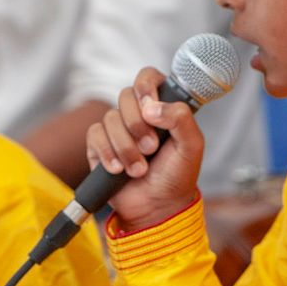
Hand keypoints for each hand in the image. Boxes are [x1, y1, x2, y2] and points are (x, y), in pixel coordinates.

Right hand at [86, 66, 205, 231]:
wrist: (157, 208)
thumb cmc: (176, 176)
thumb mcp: (191, 147)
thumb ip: (181, 119)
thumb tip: (152, 107)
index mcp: (161, 107)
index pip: (148, 77)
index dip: (146, 86)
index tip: (150, 106)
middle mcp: (138, 114)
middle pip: (125, 96)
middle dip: (137, 125)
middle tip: (151, 148)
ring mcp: (117, 129)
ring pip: (110, 118)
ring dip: (125, 147)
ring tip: (139, 168)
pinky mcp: (99, 146)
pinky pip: (94, 135)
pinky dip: (107, 153)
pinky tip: (118, 170)